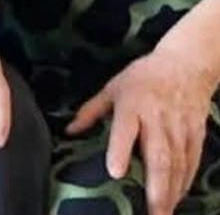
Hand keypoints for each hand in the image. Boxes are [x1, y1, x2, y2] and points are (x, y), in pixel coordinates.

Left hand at [66, 48, 214, 214]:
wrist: (184, 65)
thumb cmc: (143, 77)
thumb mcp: (113, 88)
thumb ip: (91, 111)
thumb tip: (70, 131)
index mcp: (132, 104)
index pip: (125, 128)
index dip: (120, 150)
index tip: (115, 172)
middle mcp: (156, 117)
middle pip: (158, 155)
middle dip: (155, 187)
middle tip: (150, 211)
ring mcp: (178, 126)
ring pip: (177, 163)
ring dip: (171, 191)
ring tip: (163, 212)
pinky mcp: (195, 133)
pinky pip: (191, 161)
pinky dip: (185, 181)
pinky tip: (178, 197)